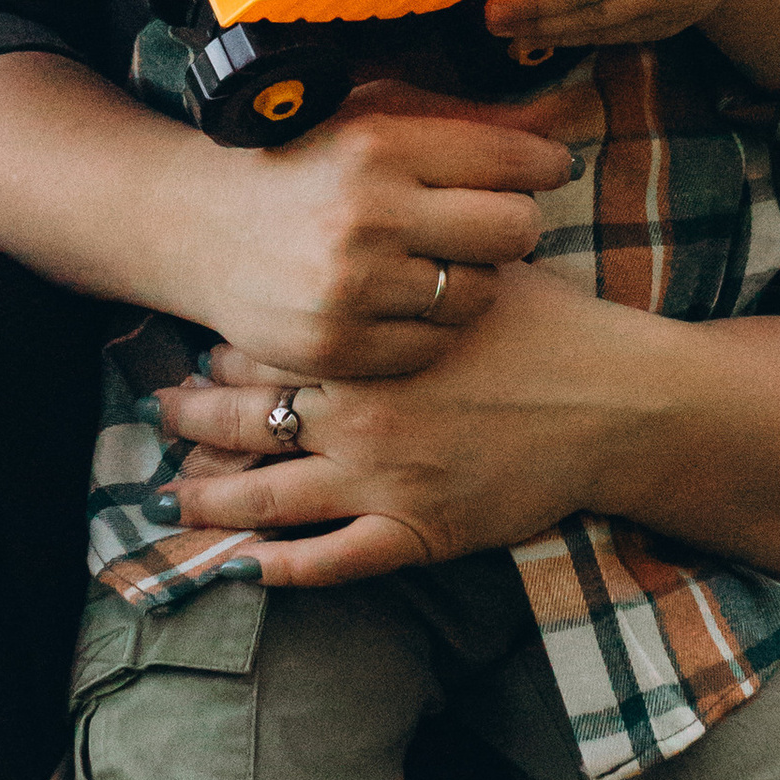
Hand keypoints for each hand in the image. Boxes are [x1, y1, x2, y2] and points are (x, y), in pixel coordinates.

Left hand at [156, 267, 639, 584]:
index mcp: (364, 347)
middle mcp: (356, 415)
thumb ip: (410, 253)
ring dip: (213, 504)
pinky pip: (332, 563)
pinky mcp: (417, 532)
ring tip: (175, 502)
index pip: (260, 352)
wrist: (618, 403)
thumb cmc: (553, 326)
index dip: (221, 355)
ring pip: (269, 501)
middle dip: (192, 424)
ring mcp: (382, 480)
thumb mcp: (472, 266)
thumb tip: (374, 208)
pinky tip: (247, 571)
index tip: (197, 356)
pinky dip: (283, 571)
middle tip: (160, 419)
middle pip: (244, 423)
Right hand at [173, 100, 567, 380]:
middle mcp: (368, 214)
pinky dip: (429, 327)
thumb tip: (565, 128)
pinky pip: (435, 345)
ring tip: (435, 262)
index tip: (544, 168)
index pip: (513, 159)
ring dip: (470, 279)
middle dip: (510, 224)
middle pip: (514, 229)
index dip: (544, 165)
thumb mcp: (375, 115)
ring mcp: (351, 287)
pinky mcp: (337, 346)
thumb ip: (468, 122)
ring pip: (480, 294)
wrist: (197, 226)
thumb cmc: (305, 161)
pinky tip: (401, 302)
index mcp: (381, 143)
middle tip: (486, 222)